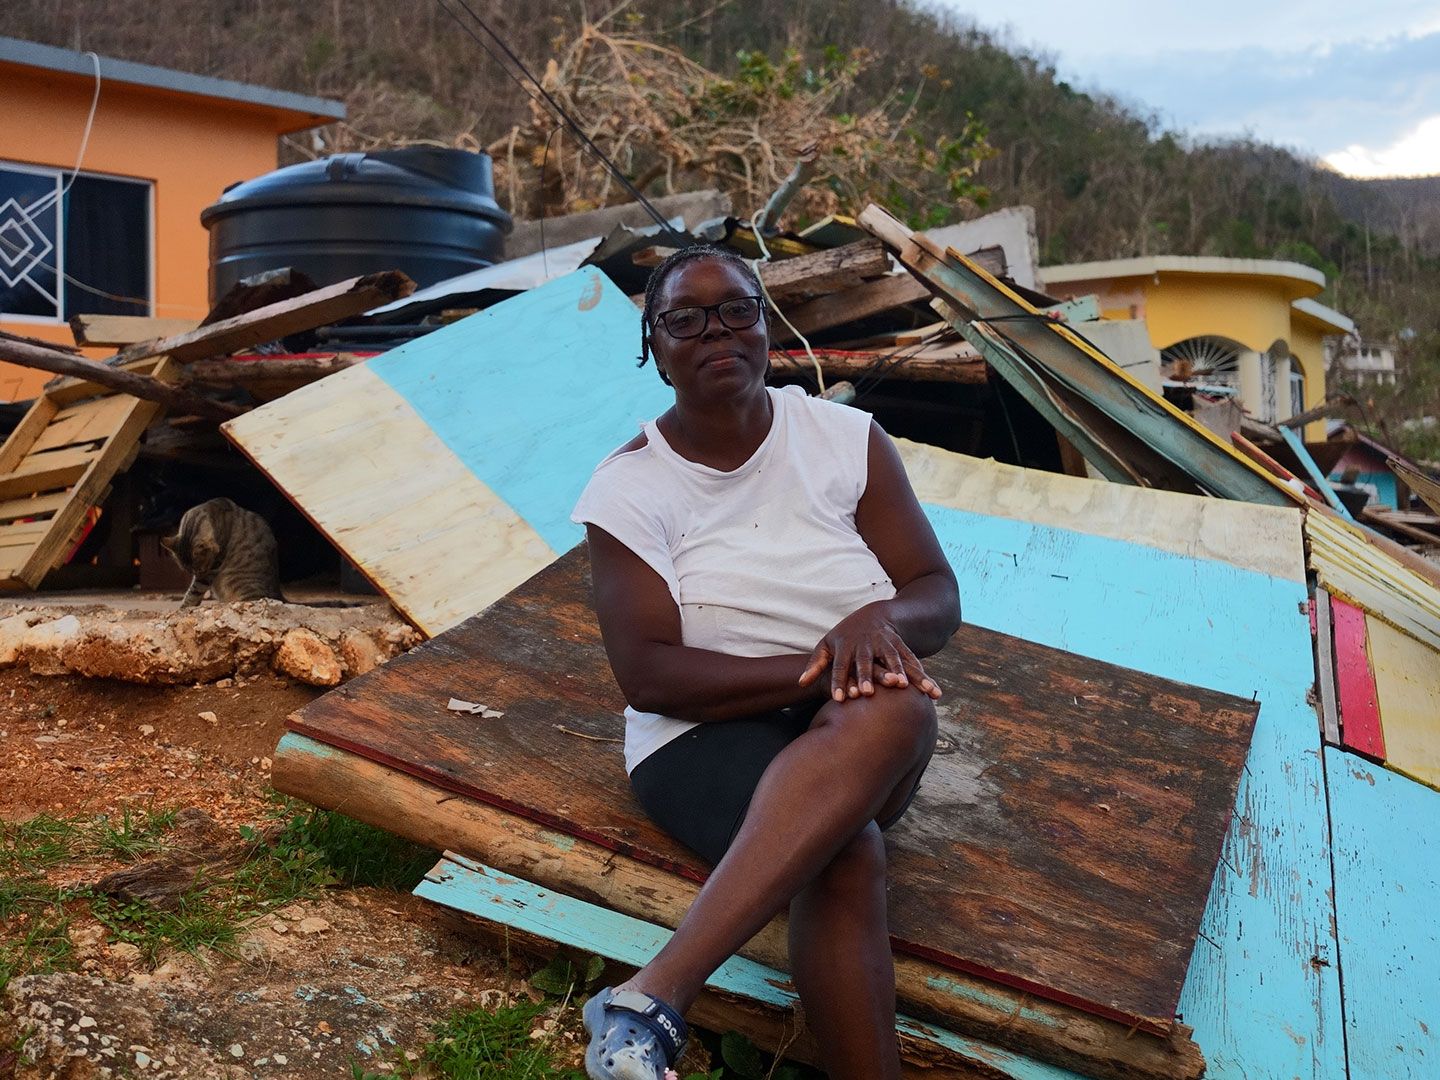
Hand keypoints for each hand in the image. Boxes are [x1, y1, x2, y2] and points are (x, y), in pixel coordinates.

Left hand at [797, 603, 941, 702]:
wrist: (874, 616)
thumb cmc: (845, 637)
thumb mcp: (827, 645)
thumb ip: (815, 664)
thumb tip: (800, 683)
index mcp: (845, 646)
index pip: (839, 665)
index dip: (838, 681)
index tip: (839, 699)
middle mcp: (866, 645)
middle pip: (865, 662)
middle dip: (867, 676)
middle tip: (868, 693)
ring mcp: (885, 644)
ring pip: (893, 659)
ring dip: (898, 673)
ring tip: (903, 687)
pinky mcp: (901, 647)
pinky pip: (913, 662)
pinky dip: (922, 675)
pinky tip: (931, 691)